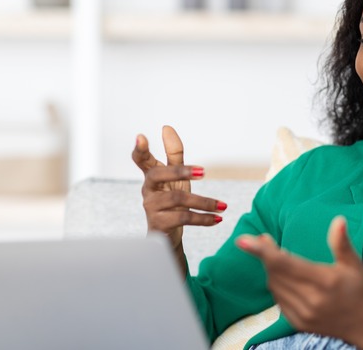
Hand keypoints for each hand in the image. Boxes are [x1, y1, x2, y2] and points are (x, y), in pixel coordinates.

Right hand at [132, 126, 225, 252]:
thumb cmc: (171, 201)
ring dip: (204, 202)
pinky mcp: (159, 224)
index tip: (141, 136)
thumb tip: (167, 128)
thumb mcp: (176, 177)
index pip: (141, 160)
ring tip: (222, 206)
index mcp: (151, 176)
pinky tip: (217, 219)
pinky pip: (183, 218)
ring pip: (177, 199)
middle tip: (203, 171)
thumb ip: (173, 154)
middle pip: (157, 175)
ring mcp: (151, 207)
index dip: (140, 149)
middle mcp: (148, 190)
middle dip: (179, 171)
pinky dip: (203, 218)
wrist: (167, 235)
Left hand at [236, 216, 362, 344]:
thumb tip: (338, 220)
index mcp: (324, 282)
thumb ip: (341, 243)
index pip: (284, 263)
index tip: (242, 240)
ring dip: (271, 268)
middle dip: (265, 253)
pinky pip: (278, 298)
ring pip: (274, 285)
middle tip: (264, 237)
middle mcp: (311, 300)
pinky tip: (285, 275)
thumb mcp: (354, 264)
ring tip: (275, 254)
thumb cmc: (360, 289)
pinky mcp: (298, 323)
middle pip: (275, 272)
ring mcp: (303, 314)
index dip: (261, 251)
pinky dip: (276, 283)